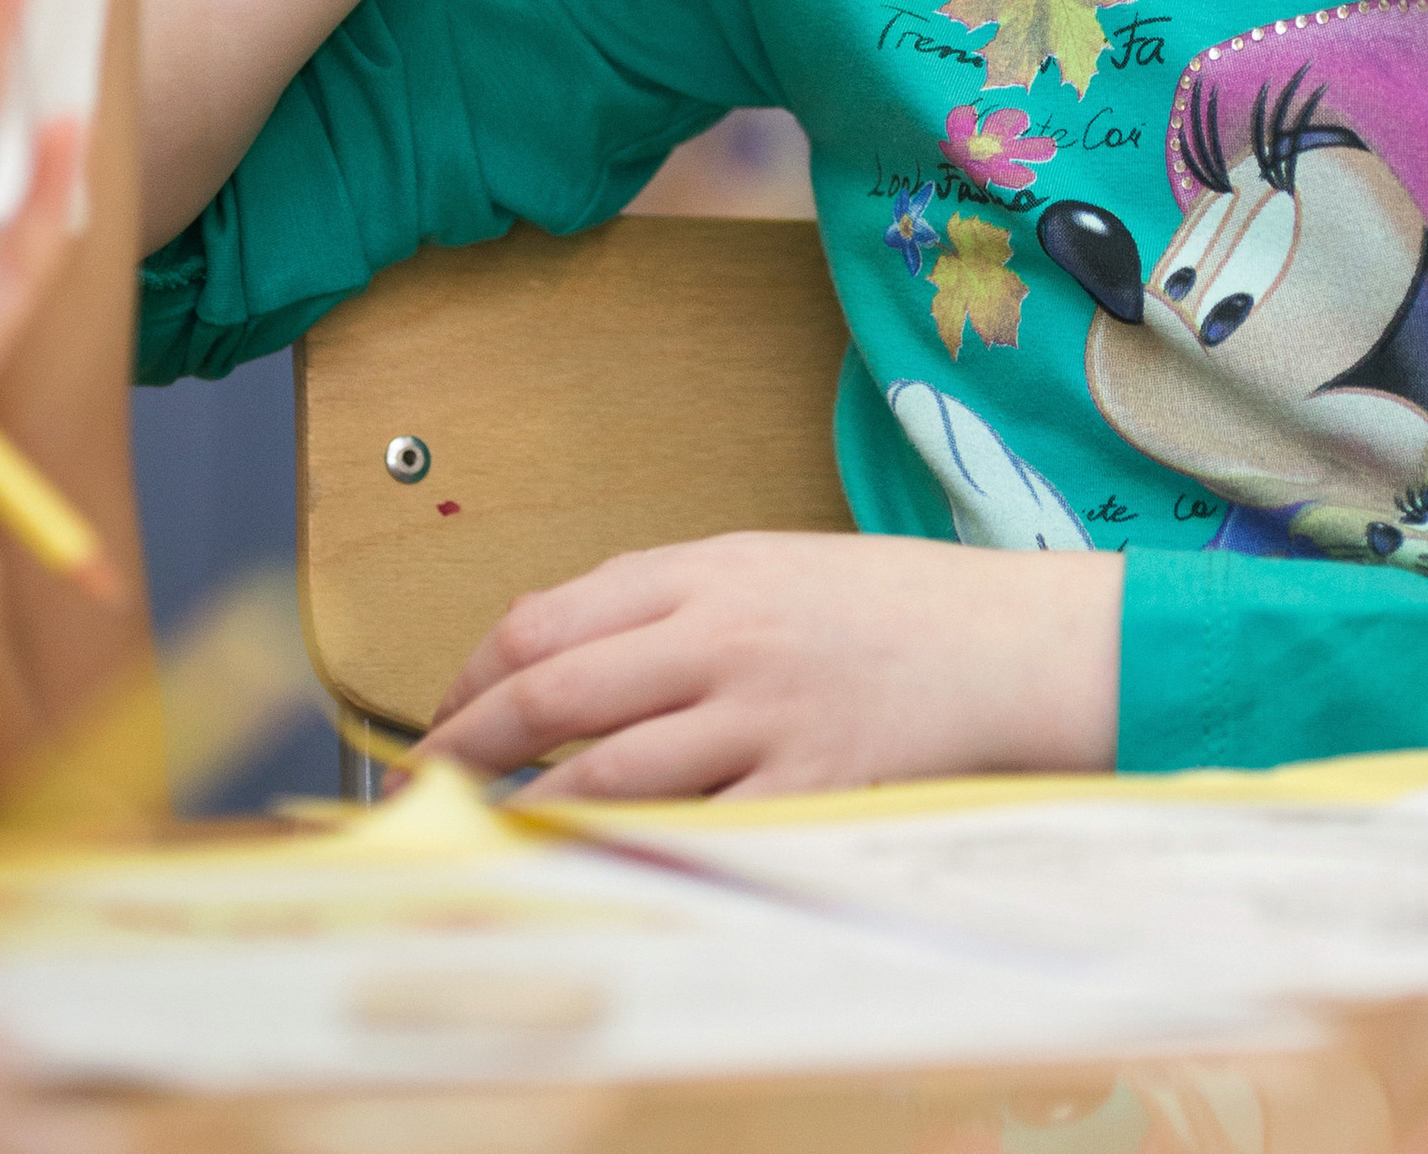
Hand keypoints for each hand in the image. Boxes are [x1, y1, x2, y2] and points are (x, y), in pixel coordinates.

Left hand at [418, 532, 1122, 800]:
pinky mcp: (803, 790)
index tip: (442, 716)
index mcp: (706, 571)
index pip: (547, 620)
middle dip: (467, 749)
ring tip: (488, 834)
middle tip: (425, 790)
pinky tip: (592, 864)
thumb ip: (664, 601)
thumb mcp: (766, 564)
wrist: (1002, 643)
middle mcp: (723, 636)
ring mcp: (761, 716)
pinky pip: (688, 832)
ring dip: (529, 810)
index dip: (473, 677)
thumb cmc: (883, 607)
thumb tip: (550, 657)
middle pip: (555, 693)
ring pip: (604, 772)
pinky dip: (626, 853)